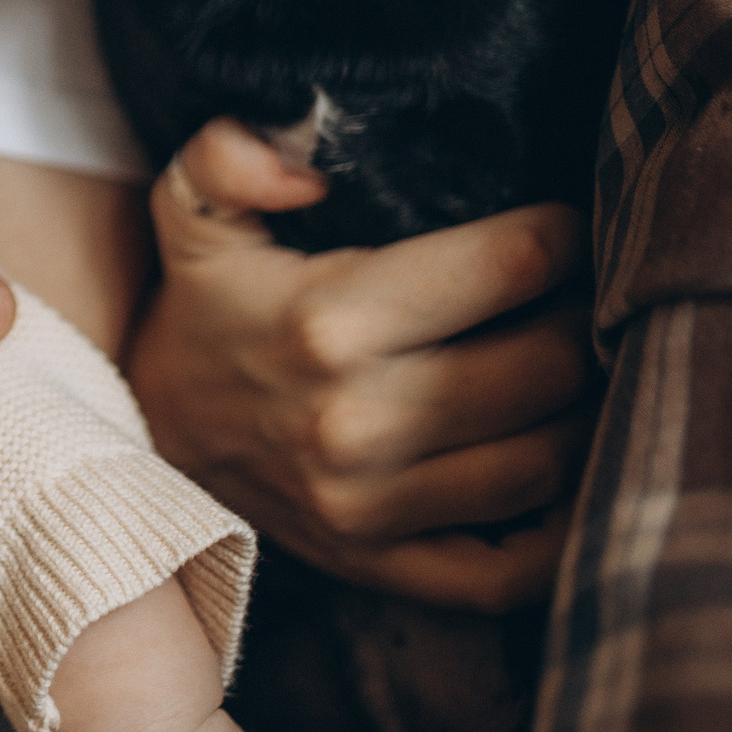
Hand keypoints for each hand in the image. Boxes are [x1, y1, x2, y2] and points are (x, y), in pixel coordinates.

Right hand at [122, 120, 594, 610]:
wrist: (146, 438)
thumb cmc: (203, 313)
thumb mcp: (193, 214)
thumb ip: (229, 157)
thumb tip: (299, 161)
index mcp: (326, 321)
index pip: (513, 265)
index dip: (562, 234)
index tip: (561, 226)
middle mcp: (354, 422)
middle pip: (552, 365)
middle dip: (585, 320)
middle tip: (580, 299)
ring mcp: (371, 507)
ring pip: (550, 460)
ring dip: (584, 413)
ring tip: (576, 373)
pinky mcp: (381, 567)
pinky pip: (511, 574)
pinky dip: (558, 534)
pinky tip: (561, 475)